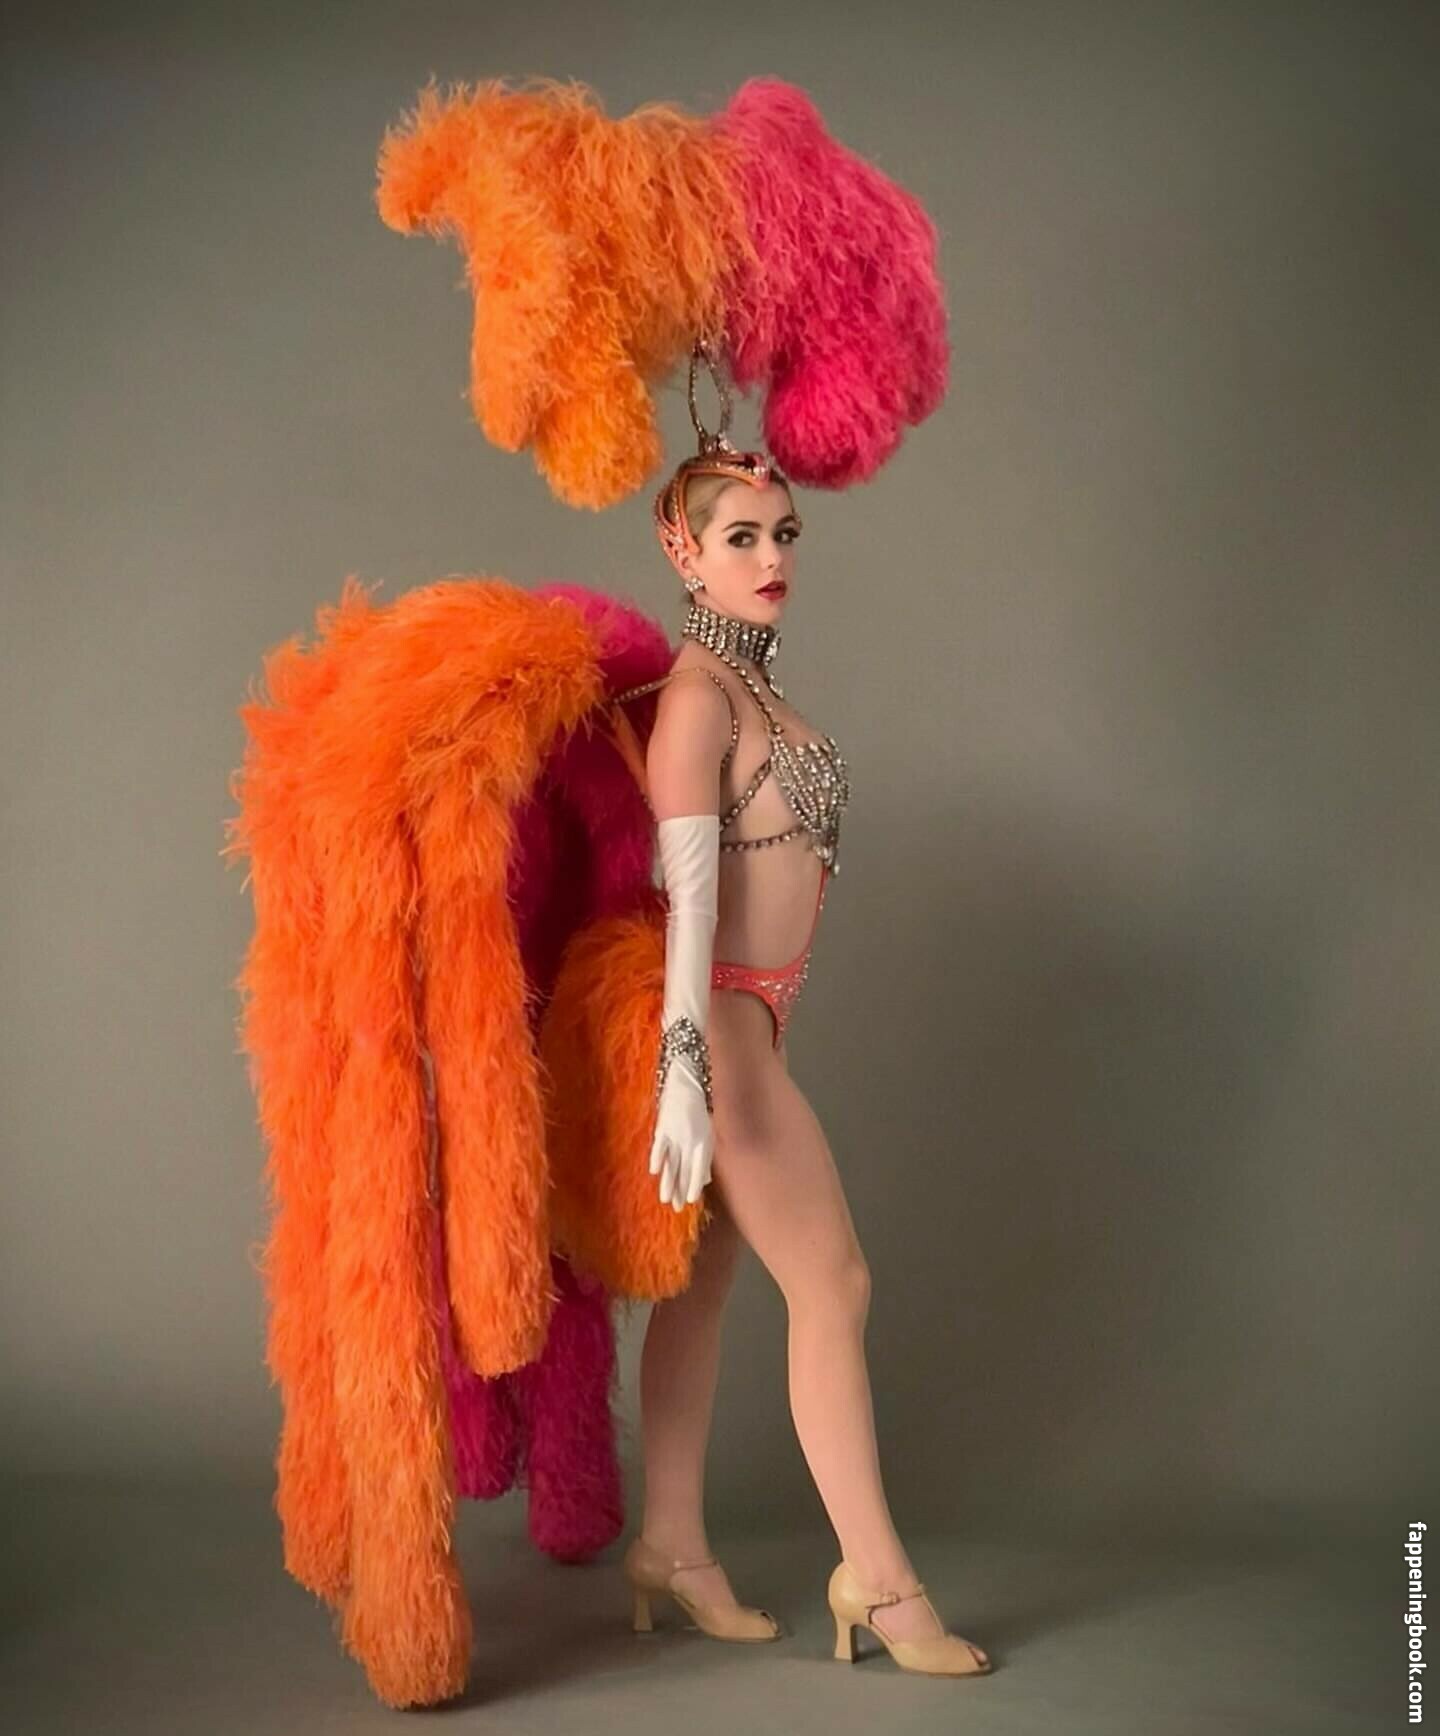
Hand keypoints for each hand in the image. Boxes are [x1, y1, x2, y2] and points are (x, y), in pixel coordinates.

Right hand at [648, 1056, 713, 1211]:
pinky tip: (653, 1171)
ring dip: (667, 1180)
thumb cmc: (698, 1108)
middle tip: (675, 1207)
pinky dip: (657, 1157)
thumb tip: (706, 1179)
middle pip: (684, 1168)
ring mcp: (676, 1133)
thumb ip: (705, 1155)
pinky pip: (660, 1144)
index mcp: (704, 1139)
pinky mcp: (663, 1125)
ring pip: (671, 1161)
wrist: (686, 1080)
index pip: (699, 1167)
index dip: (694, 1184)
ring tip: (664, 1198)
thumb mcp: (707, 1130)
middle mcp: (691, 1139)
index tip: (690, 1200)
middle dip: (679, 1189)